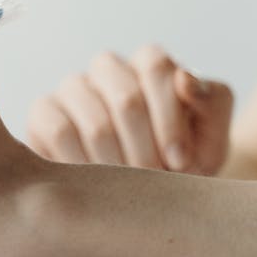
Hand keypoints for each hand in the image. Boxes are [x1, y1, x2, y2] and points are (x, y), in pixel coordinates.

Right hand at [25, 46, 233, 174]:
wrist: (149, 194)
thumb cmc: (185, 161)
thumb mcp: (212, 136)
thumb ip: (212, 103)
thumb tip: (184, 79)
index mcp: (150, 62)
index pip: (156, 66)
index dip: (170, 118)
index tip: (181, 161)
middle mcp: (109, 68)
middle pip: (127, 98)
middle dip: (147, 149)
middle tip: (155, 182)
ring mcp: (73, 88)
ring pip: (95, 122)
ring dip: (120, 165)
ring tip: (131, 189)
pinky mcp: (44, 112)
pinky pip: (60, 132)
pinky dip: (84, 164)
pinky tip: (99, 186)